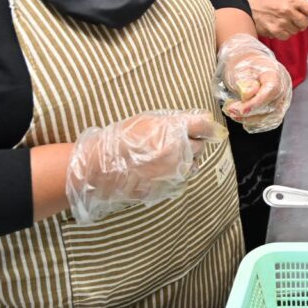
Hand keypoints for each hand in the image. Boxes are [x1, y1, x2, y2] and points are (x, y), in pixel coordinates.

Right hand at [66, 110, 226, 222]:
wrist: (102, 168)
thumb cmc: (121, 140)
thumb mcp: (147, 121)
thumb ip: (173, 121)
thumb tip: (195, 122)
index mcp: (175, 129)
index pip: (205, 126)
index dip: (205, 127)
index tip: (204, 129)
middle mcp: (180, 150)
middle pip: (200, 146)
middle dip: (192, 144)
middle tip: (175, 144)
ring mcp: (176, 170)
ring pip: (193, 165)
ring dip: (186, 161)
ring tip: (166, 159)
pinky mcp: (171, 186)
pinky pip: (182, 179)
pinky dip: (176, 175)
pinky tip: (160, 172)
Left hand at [215, 34, 292, 132]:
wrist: (249, 64)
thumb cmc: (244, 66)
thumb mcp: (240, 70)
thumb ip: (245, 82)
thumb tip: (248, 95)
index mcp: (275, 73)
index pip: (270, 90)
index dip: (256, 102)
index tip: (241, 110)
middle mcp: (284, 87)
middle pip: (270, 106)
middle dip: (248, 112)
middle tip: (230, 110)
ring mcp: (283, 99)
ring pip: (271, 116)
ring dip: (251, 120)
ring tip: (234, 115)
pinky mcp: (280, 108)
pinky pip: (271, 121)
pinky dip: (257, 123)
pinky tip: (244, 119)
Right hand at [246, 0, 307, 39]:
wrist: (243, 5)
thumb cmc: (261, 0)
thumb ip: (295, 3)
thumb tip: (307, 13)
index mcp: (290, 0)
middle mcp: (287, 11)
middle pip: (304, 23)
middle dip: (301, 22)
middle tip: (292, 18)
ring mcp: (281, 22)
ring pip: (295, 31)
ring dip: (291, 28)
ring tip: (279, 20)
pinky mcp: (274, 32)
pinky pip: (286, 36)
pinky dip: (283, 33)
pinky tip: (274, 26)